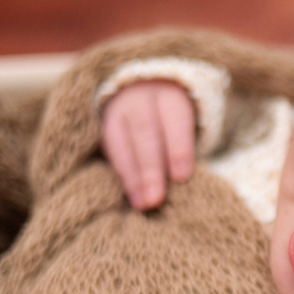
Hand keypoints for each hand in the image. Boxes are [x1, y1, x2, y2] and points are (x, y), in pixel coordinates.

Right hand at [100, 80, 195, 209]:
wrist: (147, 89)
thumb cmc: (178, 116)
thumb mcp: (189, 119)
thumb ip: (187, 146)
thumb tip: (186, 182)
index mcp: (170, 93)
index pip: (175, 118)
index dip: (178, 148)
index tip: (182, 177)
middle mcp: (141, 96)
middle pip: (145, 132)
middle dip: (151, 168)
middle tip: (156, 199)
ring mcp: (119, 109)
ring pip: (121, 141)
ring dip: (132, 176)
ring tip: (141, 204)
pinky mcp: (104, 123)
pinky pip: (109, 148)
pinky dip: (120, 173)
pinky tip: (128, 195)